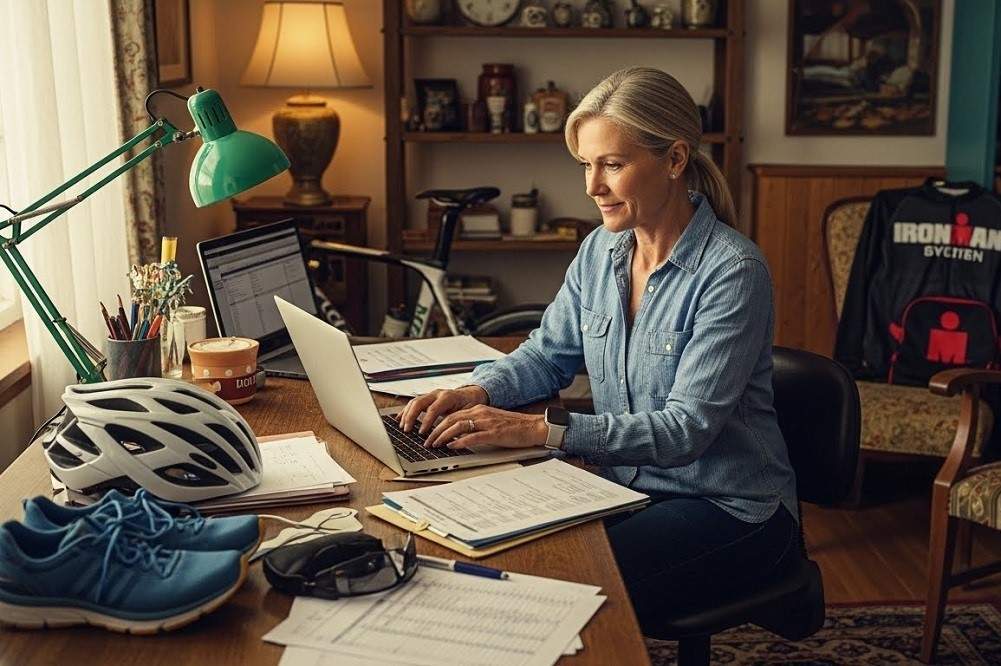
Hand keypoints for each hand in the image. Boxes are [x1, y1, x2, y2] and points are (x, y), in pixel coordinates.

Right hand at [398, 385, 488, 433]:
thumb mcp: (468, 413)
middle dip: (411, 417)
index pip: (433, 409)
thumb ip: (459, 422)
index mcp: (448, 397)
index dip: (426, 421)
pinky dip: (406, 411)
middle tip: (407, 430)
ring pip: (414, 402)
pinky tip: (399, 419)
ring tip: (403, 427)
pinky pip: (413, 403)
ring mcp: (431, 395)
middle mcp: (437, 394)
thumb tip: (453, 436)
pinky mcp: (427, 398)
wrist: (471, 394)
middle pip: (419, 402)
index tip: (422, 433)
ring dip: (407, 414)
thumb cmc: (471, 405)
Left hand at [424, 404, 547, 449]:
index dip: (437, 424)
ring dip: (443, 436)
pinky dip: (459, 441)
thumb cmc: (514, 427)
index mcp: (479, 409)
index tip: (429, 433)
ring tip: (434, 444)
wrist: (533, 427)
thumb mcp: (490, 422)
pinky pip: (471, 436)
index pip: (452, 414)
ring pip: (458, 426)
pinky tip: (451, 446)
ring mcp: (486, 422)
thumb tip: (458, 435)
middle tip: (426, 441)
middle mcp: (480, 412)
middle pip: (451, 419)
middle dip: (435, 430)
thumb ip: (475, 426)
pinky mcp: (493, 433)